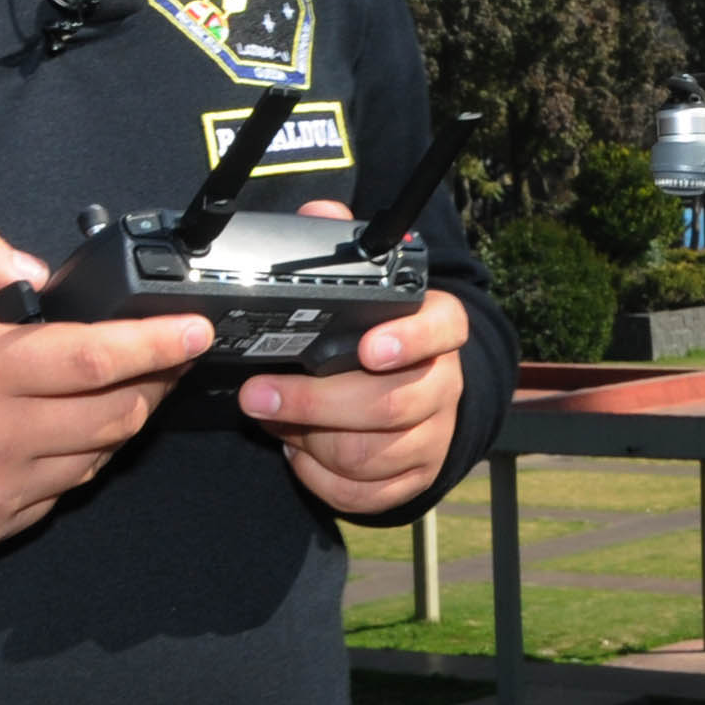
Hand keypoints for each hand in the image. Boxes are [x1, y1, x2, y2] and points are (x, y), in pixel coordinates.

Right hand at [0, 222, 211, 553]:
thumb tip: (38, 271)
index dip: (158, 343)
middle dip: (155, 379)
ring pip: (97, 456)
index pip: (97, 358)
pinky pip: (61, 492)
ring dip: (120, 419)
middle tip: (168, 352)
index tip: (198, 329)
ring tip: (119, 384)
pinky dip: (77, 458)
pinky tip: (62, 428)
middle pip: (116, 413)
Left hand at [236, 201, 470, 515]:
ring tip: (274, 420)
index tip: (369, 348)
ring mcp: (434, 435)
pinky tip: (299, 453)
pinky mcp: (415, 475)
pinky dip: (323, 478)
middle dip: (317, 404)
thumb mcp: (365, 289)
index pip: (442, 329)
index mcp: (437, 329)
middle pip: (391, 404)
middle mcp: (444, 383)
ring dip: (312, 442)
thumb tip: (321, 212)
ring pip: (373, 454)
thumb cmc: (376, 334)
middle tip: (260, 394)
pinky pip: (367, 492)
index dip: (410, 339)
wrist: (413, 391)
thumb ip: (343, 250)